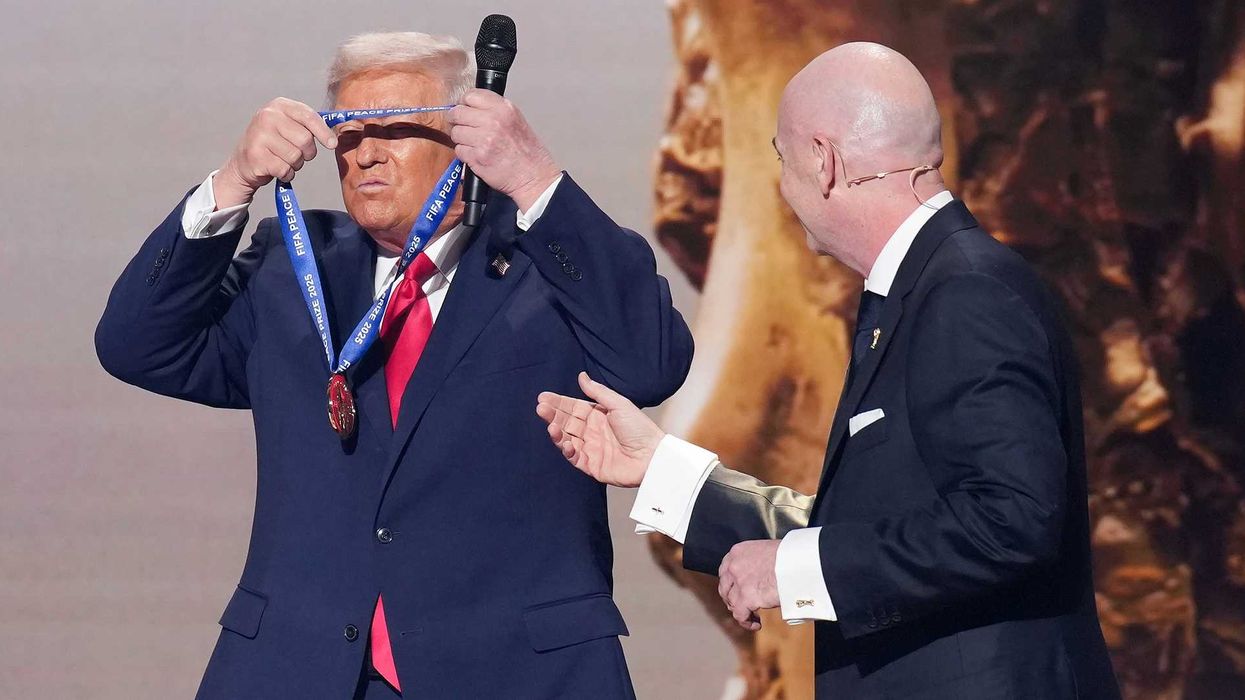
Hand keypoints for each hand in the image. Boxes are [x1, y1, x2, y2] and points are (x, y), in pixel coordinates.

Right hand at [214, 98, 337, 208]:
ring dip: (295, 164)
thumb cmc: (274, 144)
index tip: (332, 144)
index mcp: (279, 106)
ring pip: (296, 156)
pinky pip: (285, 170)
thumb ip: (309, 125)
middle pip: (305, 139)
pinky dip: (286, 174)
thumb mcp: (289, 126)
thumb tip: (334, 137)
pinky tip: (276, 169)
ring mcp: (259, 136)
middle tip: (298, 154)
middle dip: (307, 153)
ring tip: (283, 160)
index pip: (308, 116)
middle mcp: (267, 117)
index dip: (323, 132)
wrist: (244, 162)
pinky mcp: (256, 156)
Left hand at [447, 89, 560, 211]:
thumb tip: (469, 107)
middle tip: (459, 125)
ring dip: (460, 138)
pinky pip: (459, 150)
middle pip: (458, 112)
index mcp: (504, 108)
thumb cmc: (527, 152)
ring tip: (472, 143)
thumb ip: (494, 110)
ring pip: (455, 132)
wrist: (533, 175)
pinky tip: (475, 155)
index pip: (471, 95)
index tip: (464, 109)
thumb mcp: (516, 120)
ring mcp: (484, 139)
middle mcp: (493, 120)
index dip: (464, 103)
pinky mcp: (477, 157)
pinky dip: (464, 153)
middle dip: (455, 120)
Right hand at [535, 372, 663, 487]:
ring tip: (550, 425)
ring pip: (567, 439)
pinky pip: (575, 458)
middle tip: (541, 408)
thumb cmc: (640, 428)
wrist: (653, 455)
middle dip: (553, 415)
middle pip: (567, 422)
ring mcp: (591, 449)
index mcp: (598, 416)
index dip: (558, 403)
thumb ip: (598, 392)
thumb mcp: (619, 404)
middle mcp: (592, 432)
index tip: (543, 397)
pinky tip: (565, 442)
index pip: (573, 407)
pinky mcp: (592, 466)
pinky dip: (568, 450)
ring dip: (557, 432)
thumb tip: (582, 376)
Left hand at [719, 540, 781, 630]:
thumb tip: (760, 575)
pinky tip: (756, 624)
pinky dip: (747, 622)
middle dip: (732, 598)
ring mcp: (739, 582)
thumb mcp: (766, 551)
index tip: (737, 590)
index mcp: (738, 552)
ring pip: (732, 603)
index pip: (725, 570)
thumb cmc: (790, 556)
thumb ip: (757, 563)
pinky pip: (740, 615)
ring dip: (741, 611)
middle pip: (725, 588)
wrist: (798, 561)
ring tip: (753, 617)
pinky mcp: (746, 598)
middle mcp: (734, 566)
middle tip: (742, 606)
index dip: (730, 583)